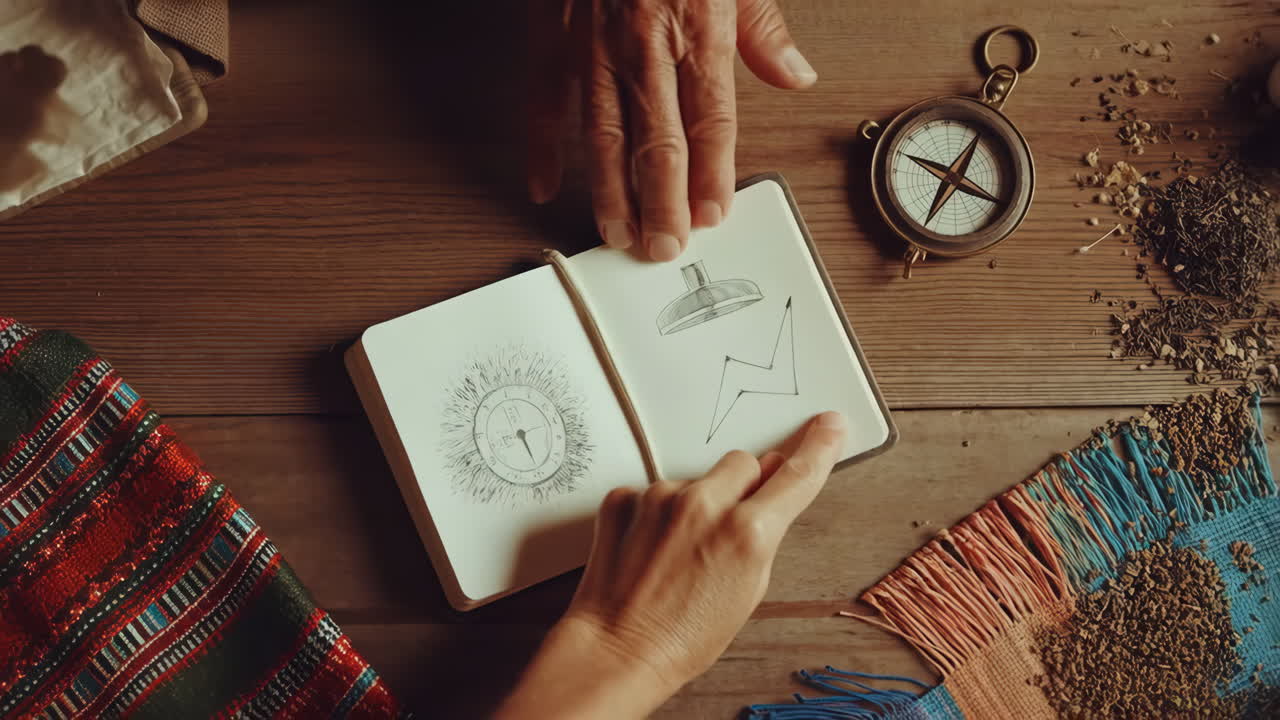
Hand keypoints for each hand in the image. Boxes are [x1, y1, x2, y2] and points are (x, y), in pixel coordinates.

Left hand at [494, 411, 846, 719]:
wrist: (618, 649)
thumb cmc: (683, 637)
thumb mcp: (749, 590)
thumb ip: (764, 533)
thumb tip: (772, 493)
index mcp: (747, 533)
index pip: (796, 474)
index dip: (818, 447)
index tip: (829, 426)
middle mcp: (704, 505)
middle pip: (744, 463)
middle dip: (745, 486)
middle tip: (730, 524)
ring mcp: (660, 497)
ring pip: (697, 478)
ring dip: (697, 503)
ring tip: (679, 552)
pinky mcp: (625, 497)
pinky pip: (654, 491)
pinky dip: (657, 514)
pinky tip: (650, 548)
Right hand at [526, 0, 817, 261]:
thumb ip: (763, 26)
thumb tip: (795, 74)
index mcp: (696, 27)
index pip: (709, 118)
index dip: (713, 173)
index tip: (714, 214)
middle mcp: (643, 44)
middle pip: (656, 139)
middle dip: (660, 202)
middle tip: (664, 247)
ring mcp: (592, 45)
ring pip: (602, 133)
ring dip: (610, 191)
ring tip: (617, 234)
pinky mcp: (551, 37)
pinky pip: (544, 101)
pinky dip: (542, 146)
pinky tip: (544, 184)